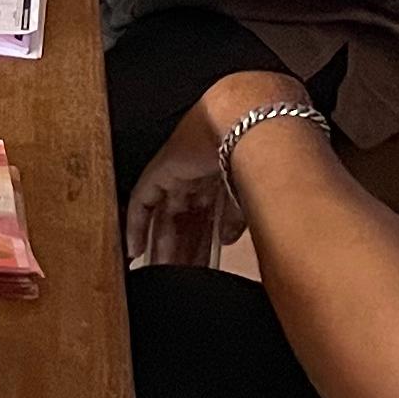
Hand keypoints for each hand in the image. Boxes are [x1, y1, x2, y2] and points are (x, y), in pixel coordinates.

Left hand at [122, 103, 247, 271]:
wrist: (252, 121)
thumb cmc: (264, 149)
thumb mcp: (253, 193)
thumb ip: (237, 216)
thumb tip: (226, 239)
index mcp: (224, 173)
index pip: (209, 214)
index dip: (204, 240)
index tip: (203, 262)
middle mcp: (199, 170)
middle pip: (187, 218)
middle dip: (184, 249)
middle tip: (179, 276)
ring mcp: (179, 169)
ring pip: (165, 214)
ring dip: (163, 245)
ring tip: (158, 272)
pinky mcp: (161, 168)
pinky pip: (142, 201)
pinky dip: (137, 227)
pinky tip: (134, 250)